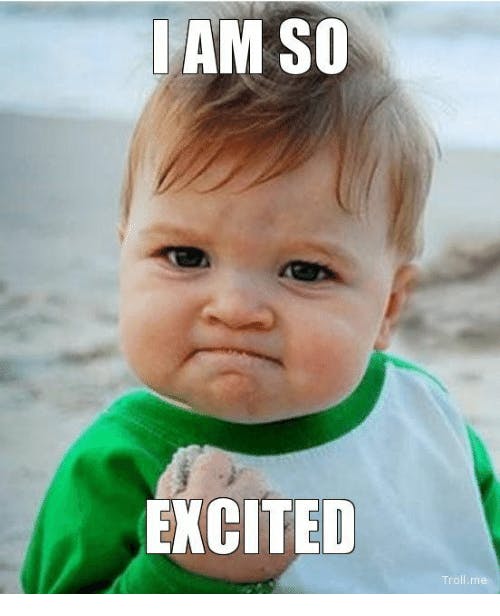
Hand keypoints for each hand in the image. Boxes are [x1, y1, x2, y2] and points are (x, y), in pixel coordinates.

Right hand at [155, 445, 295, 583]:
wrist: (193, 593)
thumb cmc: (180, 546)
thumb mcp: (163, 512)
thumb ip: (176, 476)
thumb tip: (195, 450)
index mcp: (197, 501)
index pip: (218, 458)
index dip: (214, 472)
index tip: (208, 488)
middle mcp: (228, 515)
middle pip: (252, 476)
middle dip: (242, 490)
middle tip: (228, 514)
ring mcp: (257, 534)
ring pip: (275, 498)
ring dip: (264, 509)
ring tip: (246, 530)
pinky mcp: (280, 553)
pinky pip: (295, 521)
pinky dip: (285, 529)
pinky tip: (265, 540)